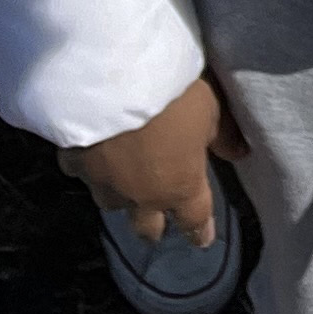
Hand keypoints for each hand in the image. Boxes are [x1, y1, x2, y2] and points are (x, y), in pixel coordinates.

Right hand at [61, 76, 243, 250]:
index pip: (193, 219)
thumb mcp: (212, 108)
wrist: (116, 74)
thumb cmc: (175, 93)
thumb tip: (239, 155)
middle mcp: (140, 194)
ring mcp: (103, 181)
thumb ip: (224, 137)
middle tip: (157, 226)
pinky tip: (86, 154)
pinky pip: (78, 171)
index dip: (199, 230)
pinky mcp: (73, 160)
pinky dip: (85, 165)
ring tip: (121, 186)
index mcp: (180, 187)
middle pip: (145, 226)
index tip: (202, 239)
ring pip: (109, 203)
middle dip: (154, 227)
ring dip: (119, 197)